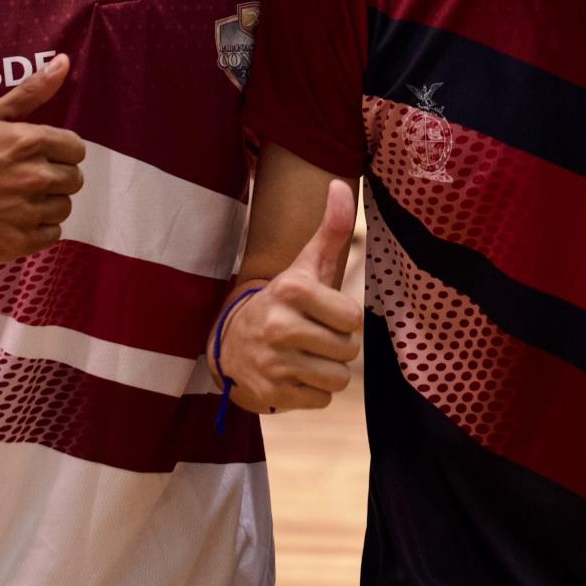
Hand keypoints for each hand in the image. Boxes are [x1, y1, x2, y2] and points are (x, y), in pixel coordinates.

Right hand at [0, 55, 84, 262]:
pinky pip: (53, 234)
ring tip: (16, 199)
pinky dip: (38, 229)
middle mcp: (34, 176)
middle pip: (74, 179)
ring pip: (64, 206)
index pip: (76, 149)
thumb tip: (64, 61)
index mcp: (31, 141)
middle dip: (54, 177)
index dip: (59, 152)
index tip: (38, 156)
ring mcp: (27, 212)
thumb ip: (31, 91)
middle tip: (23, 178)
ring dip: (46, 203)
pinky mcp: (19, 242)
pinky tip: (14, 219)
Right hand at [217, 180, 362, 413]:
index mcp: (292, 289)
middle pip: (348, 351)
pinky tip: (294, 374)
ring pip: (337, 379)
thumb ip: (330, 228)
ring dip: (329, 370)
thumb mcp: (306, 264)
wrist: (232, 339)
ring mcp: (273, 362)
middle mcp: (279, 325)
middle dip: (338, 345)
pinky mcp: (271, 393)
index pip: (353, 318)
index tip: (322, 311)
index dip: (344, 317)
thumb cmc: (284, 300)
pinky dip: (314, 391)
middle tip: (314, 335)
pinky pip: (321, 400)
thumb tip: (341, 185)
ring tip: (306, 355)